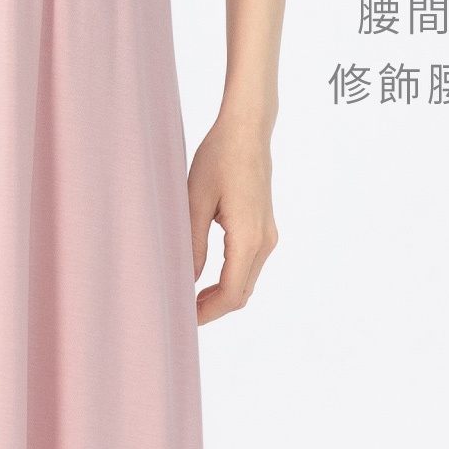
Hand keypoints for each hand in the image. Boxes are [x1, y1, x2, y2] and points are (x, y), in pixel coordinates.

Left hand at [188, 112, 278, 324]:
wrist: (247, 129)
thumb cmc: (218, 157)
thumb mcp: (195, 200)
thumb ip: (193, 244)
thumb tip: (189, 280)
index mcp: (247, 237)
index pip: (232, 293)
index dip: (208, 312)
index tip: (184, 319)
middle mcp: (264, 240)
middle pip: (242, 292)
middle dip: (214, 307)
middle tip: (181, 310)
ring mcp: (268, 233)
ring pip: (247, 279)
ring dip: (222, 293)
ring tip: (189, 295)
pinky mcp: (265, 225)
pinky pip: (250, 263)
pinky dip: (230, 277)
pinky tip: (206, 274)